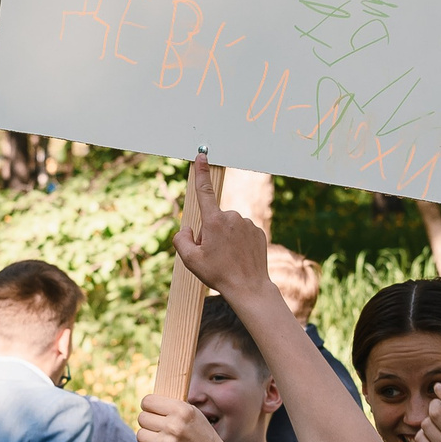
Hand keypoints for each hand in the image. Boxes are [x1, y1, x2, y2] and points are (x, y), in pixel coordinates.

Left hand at [134, 394, 241, 441]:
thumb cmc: (199, 434)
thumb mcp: (192, 413)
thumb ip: (171, 406)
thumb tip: (146, 402)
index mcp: (182, 410)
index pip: (147, 401)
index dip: (149, 407)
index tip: (153, 412)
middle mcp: (175, 426)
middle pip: (142, 418)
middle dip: (148, 422)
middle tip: (158, 428)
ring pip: (140, 435)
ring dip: (147, 438)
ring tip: (159, 440)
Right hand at [172, 154, 273, 302]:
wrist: (249, 287)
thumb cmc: (218, 274)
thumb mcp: (190, 260)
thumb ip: (181, 239)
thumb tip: (188, 228)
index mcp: (214, 221)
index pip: (204, 191)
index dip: (200, 172)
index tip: (201, 155)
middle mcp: (232, 217)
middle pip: (214, 219)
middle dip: (210, 233)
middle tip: (214, 255)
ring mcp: (248, 223)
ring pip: (229, 227)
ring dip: (225, 238)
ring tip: (228, 259)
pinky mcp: (258, 231)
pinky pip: (242, 232)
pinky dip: (239, 242)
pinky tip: (240, 257)